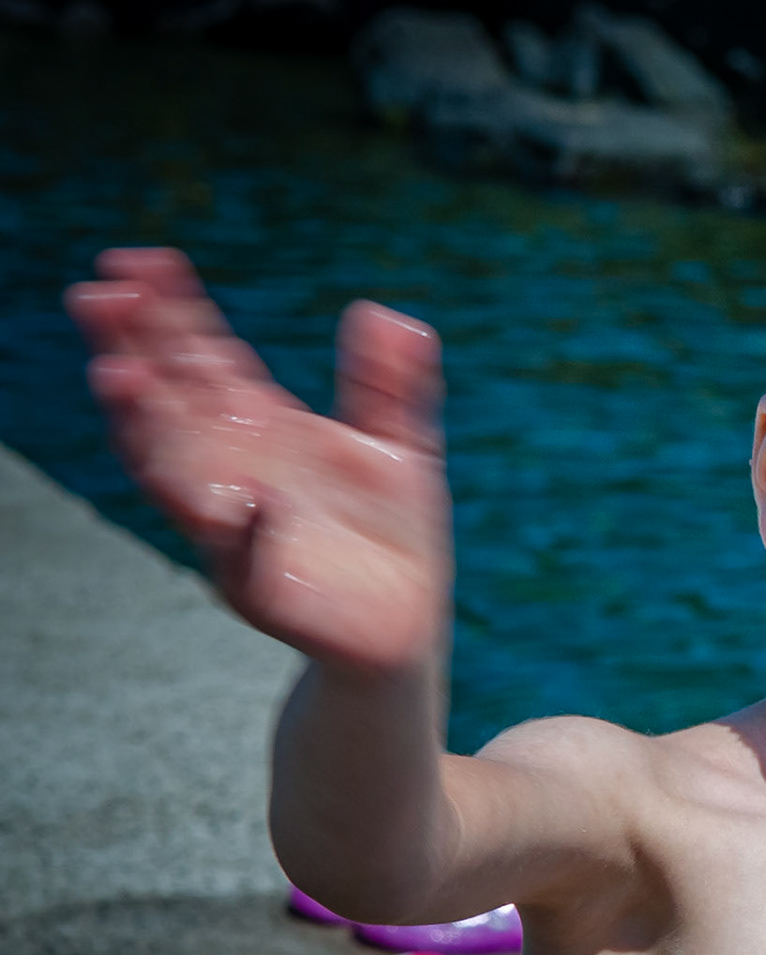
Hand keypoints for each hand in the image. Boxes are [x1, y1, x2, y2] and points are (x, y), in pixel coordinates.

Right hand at [66, 248, 450, 673]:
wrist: (406, 625)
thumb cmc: (392, 533)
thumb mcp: (401, 446)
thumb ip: (391, 385)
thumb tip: (389, 314)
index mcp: (265, 429)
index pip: (206, 358)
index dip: (175, 311)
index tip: (145, 260)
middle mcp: (234, 470)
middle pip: (169, 401)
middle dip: (132, 349)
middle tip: (99, 295)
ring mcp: (239, 528)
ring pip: (175, 474)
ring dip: (145, 429)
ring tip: (120, 376)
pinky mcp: (265, 588)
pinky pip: (243, 559)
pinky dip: (240, 529)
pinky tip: (244, 501)